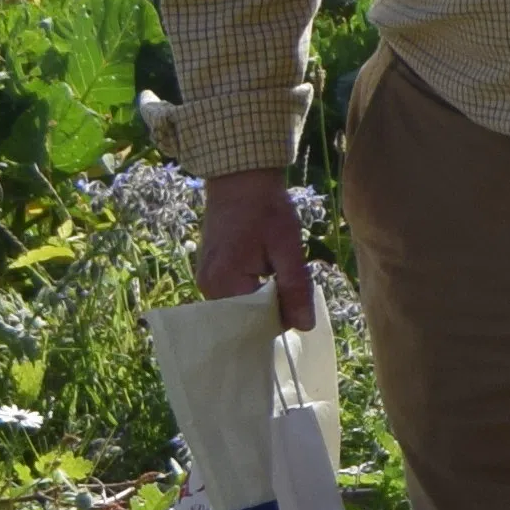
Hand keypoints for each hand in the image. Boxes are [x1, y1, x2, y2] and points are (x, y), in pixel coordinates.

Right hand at [197, 170, 313, 331]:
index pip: (255, 322)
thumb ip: (295, 288)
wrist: (241, 181)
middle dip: (272, 310)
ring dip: (263, 300)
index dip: (281, 317)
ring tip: (278, 276)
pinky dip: (252, 291)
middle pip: (245, 318)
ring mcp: (205, 280)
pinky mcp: (209, 273)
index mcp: (224, 283)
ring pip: (240, 307)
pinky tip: (267, 275)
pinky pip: (233, 295)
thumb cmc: (267, 210)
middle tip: (291, 286)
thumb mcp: (288, 248)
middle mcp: (207, 287)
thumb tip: (304, 327)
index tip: (299, 301)